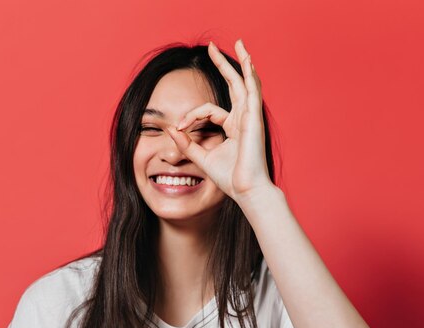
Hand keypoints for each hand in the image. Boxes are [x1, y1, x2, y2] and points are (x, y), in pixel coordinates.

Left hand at [167, 39, 274, 202]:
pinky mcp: (253, 118)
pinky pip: (251, 91)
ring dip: (241, 62)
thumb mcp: (201, 157)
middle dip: (223, 65)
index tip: (178, 128)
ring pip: (245, 83)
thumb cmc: (229, 178)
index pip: (209, 110)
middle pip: (233, 85)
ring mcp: (250, 117)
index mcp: (233, 128)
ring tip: (237, 43)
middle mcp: (243, 119)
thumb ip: (186, 143)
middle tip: (212, 47)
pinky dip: (249, 74)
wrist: (245, 190)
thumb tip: (170, 129)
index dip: (190, 116)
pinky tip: (247, 60)